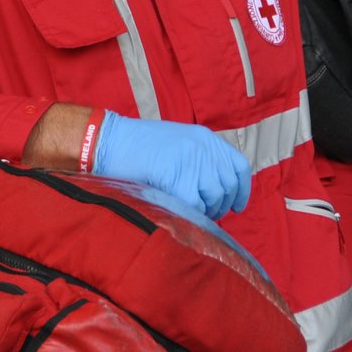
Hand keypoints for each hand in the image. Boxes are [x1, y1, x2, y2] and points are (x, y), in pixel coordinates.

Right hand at [93, 112, 251, 219]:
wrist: (110, 142)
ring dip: (205, 211)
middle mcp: (203, 147)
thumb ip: (198, 160)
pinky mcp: (179, 178)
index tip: (237, 206)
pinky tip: (177, 209)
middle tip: (204, 213)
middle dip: (220, 206)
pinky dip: (190, 214)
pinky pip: (196, 207)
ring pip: (215, 198)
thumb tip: (217, 192)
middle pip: (228, 186)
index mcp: (205, 137)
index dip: (242, 190)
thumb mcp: (177, 143)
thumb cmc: (137, 148)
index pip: (239, 165)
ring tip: (187, 210)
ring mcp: (192, 162)